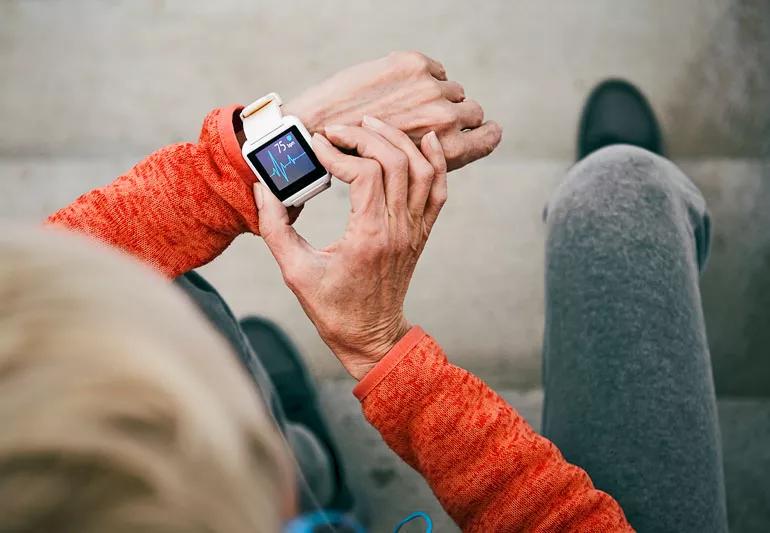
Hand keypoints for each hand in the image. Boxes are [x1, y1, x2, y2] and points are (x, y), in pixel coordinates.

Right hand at [254, 116, 446, 379]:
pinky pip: (439, 189)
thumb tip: (264, 188)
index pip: (364, 174)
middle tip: (337, 131)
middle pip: (394, 162)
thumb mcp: (295, 272)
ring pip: (421, 169)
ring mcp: (415, 230)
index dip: (338, 152)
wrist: (371, 337)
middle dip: (364, 136)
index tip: (315, 147)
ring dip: (397, 140)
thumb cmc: (333, 309)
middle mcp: (398, 229)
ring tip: (369, 125)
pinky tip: (427, 140)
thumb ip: (276, 228)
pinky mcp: (421, 232)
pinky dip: (436, 161)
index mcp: (369, 237)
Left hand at [284, 51, 500, 170]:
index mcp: (448, 151)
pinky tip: (398, 91)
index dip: (486, 133)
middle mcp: (444, 119)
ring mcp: (429, 89)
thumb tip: (450, 147)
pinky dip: (422, 78)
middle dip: (457, 115)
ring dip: (436, 97)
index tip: (482, 130)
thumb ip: (434, 163)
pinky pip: (435, 70)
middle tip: (431, 122)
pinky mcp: (413, 65)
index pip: (489, 136)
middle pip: (473, 110)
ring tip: (408, 109)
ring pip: (453, 89)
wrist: (317, 131)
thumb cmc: (356, 163)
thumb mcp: (407, 180)